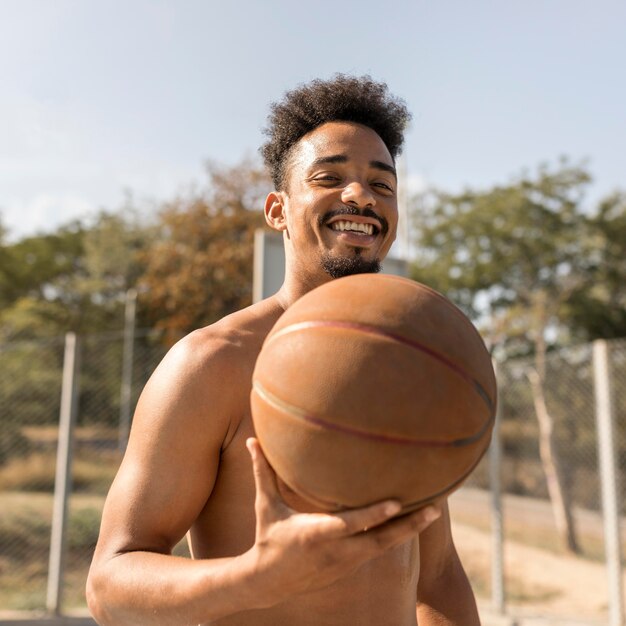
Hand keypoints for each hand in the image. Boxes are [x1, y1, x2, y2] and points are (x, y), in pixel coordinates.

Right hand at [245, 438, 440, 606]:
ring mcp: (345, 562)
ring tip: (432, 511)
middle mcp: (335, 551)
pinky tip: (412, 522)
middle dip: (407, 525)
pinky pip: (378, 550)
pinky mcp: (350, 567)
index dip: (373, 515)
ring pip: (384, 547)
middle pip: (379, 540)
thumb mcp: (266, 506)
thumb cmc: (268, 537)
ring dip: (409, 530)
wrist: (269, 582)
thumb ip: (263, 473)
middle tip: (433, 508)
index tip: (396, 503)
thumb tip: (251, 440)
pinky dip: (396, 537)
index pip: (349, 524)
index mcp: (315, 533)